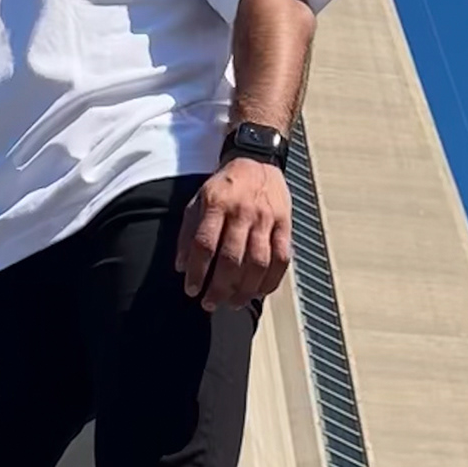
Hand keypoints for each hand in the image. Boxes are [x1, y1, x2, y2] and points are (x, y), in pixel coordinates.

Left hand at [178, 160, 291, 311]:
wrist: (258, 162)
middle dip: (219, 287)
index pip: (205, 244)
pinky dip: (270, 281)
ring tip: (232, 303)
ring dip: (244, 289)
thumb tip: (182, 267)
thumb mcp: (198, 200)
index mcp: (216, 204)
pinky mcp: (285, 225)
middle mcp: (242, 212)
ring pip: (257, 263)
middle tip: (210, 304)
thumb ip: (188, 233)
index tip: (191, 290)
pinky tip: (258, 293)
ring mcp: (266, 219)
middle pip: (231, 258)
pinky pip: (281, 259)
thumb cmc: (224, 186)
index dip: (197, 271)